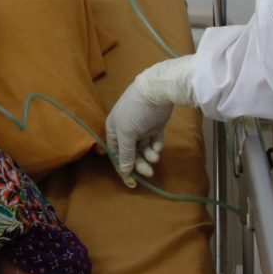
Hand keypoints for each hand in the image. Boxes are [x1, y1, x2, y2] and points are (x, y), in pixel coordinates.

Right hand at [105, 57, 196, 187]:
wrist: (157, 90)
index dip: (123, 169)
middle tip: (149, 172)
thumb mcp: (127, 133)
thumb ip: (125, 154)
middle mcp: (125, 130)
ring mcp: (141, 128)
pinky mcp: (154, 126)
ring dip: (149, 155)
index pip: (116, 154)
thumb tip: (124, 171)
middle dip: (139, 163)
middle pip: (131, 154)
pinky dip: (156, 145)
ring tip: (156, 156)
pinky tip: (158, 145)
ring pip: (143, 148)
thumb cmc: (136, 111)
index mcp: (114, 130)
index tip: (132, 183)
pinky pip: (154, 141)